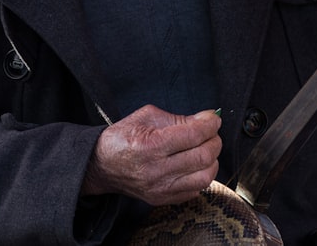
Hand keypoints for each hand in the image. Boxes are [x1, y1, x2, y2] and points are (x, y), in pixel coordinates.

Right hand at [82, 104, 221, 205]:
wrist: (102, 165)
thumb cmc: (123, 137)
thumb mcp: (147, 116)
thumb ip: (179, 118)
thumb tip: (206, 118)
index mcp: (151, 145)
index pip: (194, 135)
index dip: (210, 124)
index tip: (214, 118)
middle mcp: (157, 170)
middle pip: (203, 156)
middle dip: (215, 140)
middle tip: (212, 132)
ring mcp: (161, 189)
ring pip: (205, 177)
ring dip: (212, 160)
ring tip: (206, 149)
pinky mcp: (163, 200)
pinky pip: (196, 190)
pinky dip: (202, 175)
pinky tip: (196, 165)